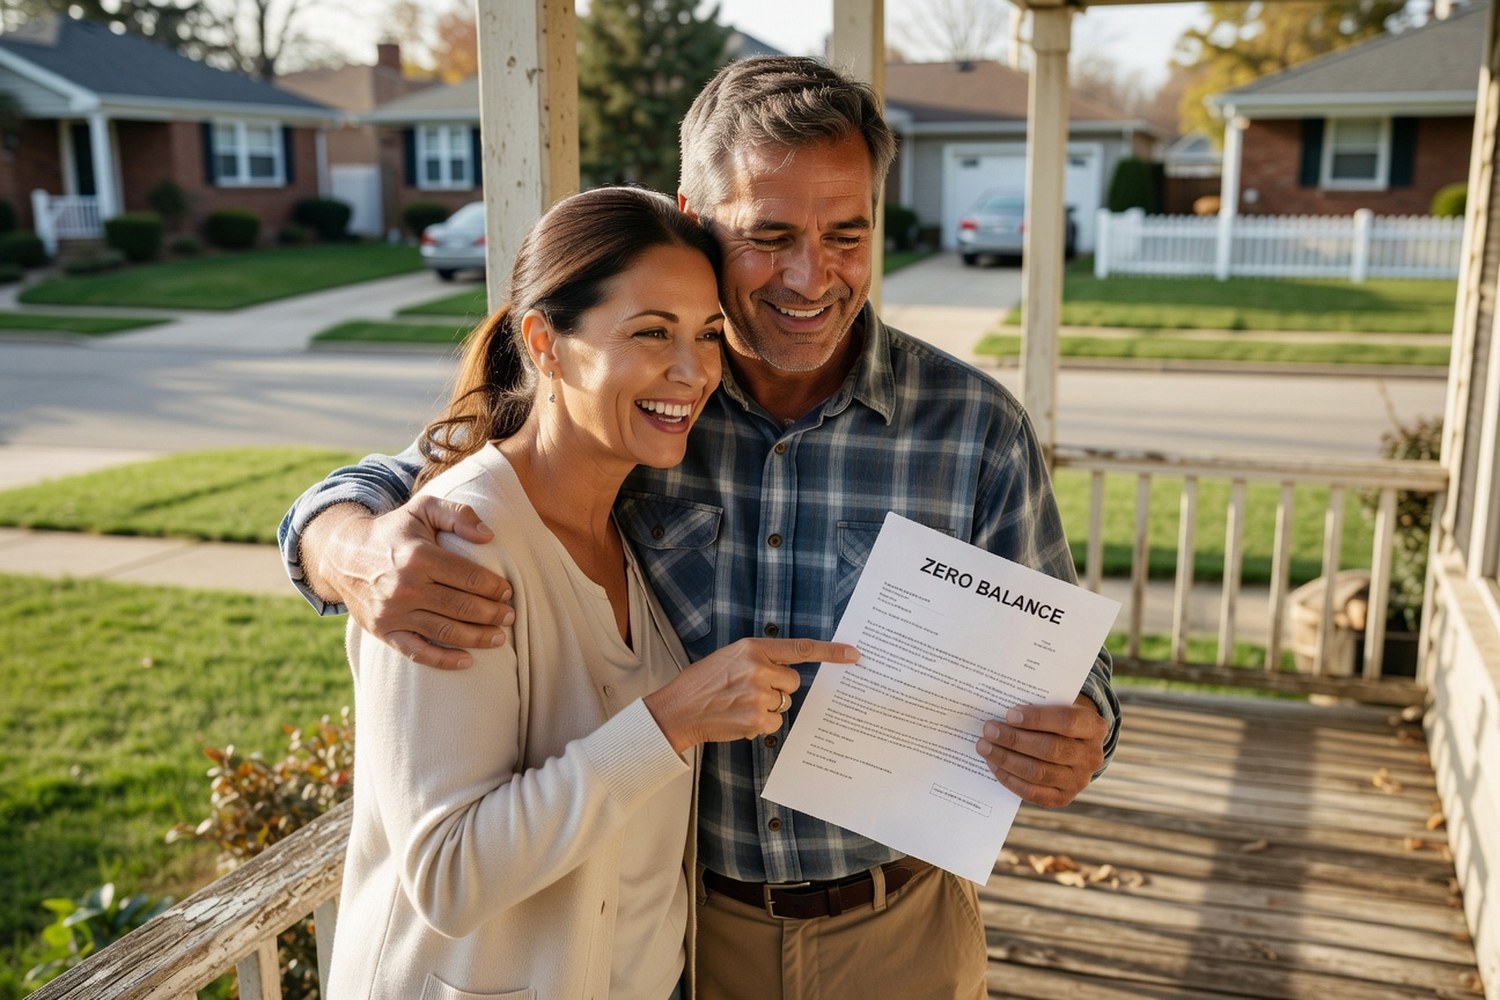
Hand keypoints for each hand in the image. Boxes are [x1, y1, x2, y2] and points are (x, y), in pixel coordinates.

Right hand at [304, 498, 514, 669]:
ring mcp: (393, 612)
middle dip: (493, 614)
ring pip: (445, 631)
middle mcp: (405, 587)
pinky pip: (417, 652)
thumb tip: (489, 535)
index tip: (508, 592)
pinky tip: (467, 661)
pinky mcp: (383, 631)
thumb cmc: (393, 531)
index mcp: (419, 556)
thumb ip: (458, 514)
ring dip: (478, 637)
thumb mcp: (423, 508)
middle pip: (462, 607)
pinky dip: (444, 660)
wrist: (342, 554)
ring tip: (500, 638)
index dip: (495, 587)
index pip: (469, 577)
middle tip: (510, 616)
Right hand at [644, 638, 858, 752]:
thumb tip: (789, 673)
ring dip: (766, 707)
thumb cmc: (703, 682)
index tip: (854, 654)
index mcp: (753, 648)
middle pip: (792, 682)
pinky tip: (738, 718)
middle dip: (778, 687)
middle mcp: (759, 669)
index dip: (831, 652)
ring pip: (782, 704)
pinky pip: (774, 723)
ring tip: (737, 704)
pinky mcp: (756, 721)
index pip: (801, 649)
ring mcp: (758, 696)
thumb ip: (761, 659)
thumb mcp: (731, 657)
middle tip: (750, 690)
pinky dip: (760, 724)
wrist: (678, 709)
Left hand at [975, 694, 1106, 807]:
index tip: (1009, 714)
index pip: (1066, 721)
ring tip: (984, 746)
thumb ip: (1038, 706)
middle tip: (989, 730)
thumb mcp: (1057, 707)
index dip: (1037, 718)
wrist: (1074, 748)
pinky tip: (993, 765)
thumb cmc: (1057, 721)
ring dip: (1006, 759)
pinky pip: (1033, 792)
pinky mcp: (1063, 798)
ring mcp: (1079, 780)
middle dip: (1014, 740)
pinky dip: (1010, 779)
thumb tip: (1002, 709)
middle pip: (1050, 749)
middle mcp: (1091, 756)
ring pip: (1038, 772)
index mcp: (1094, 727)